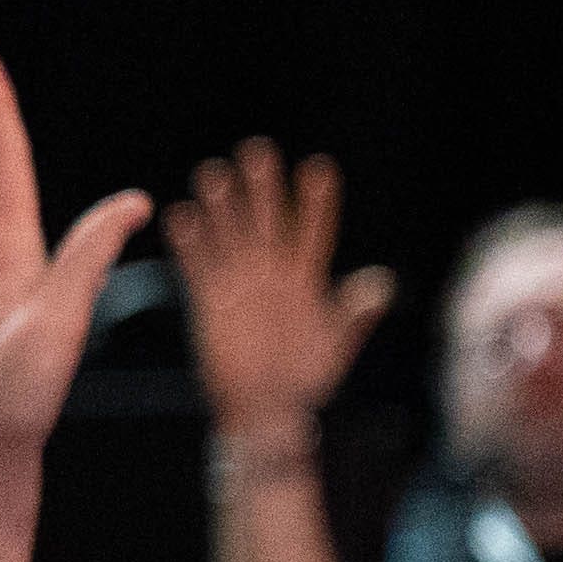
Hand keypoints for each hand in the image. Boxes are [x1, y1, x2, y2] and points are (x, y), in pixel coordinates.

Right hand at [159, 141, 393, 440]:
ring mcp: (239, 286)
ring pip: (230, 237)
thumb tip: (382, 283)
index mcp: (305, 280)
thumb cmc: (304, 381)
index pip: (313, 232)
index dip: (316, 202)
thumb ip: (355, 314)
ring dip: (223, 207)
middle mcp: (271, 275)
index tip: (319, 168)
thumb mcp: (335, 346)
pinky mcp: (210, 303)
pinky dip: (189, 244)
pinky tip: (180, 215)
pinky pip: (197, 268)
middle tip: (257, 151)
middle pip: (267, 222)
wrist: (263, 411)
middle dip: (262, 188)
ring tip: (213, 173)